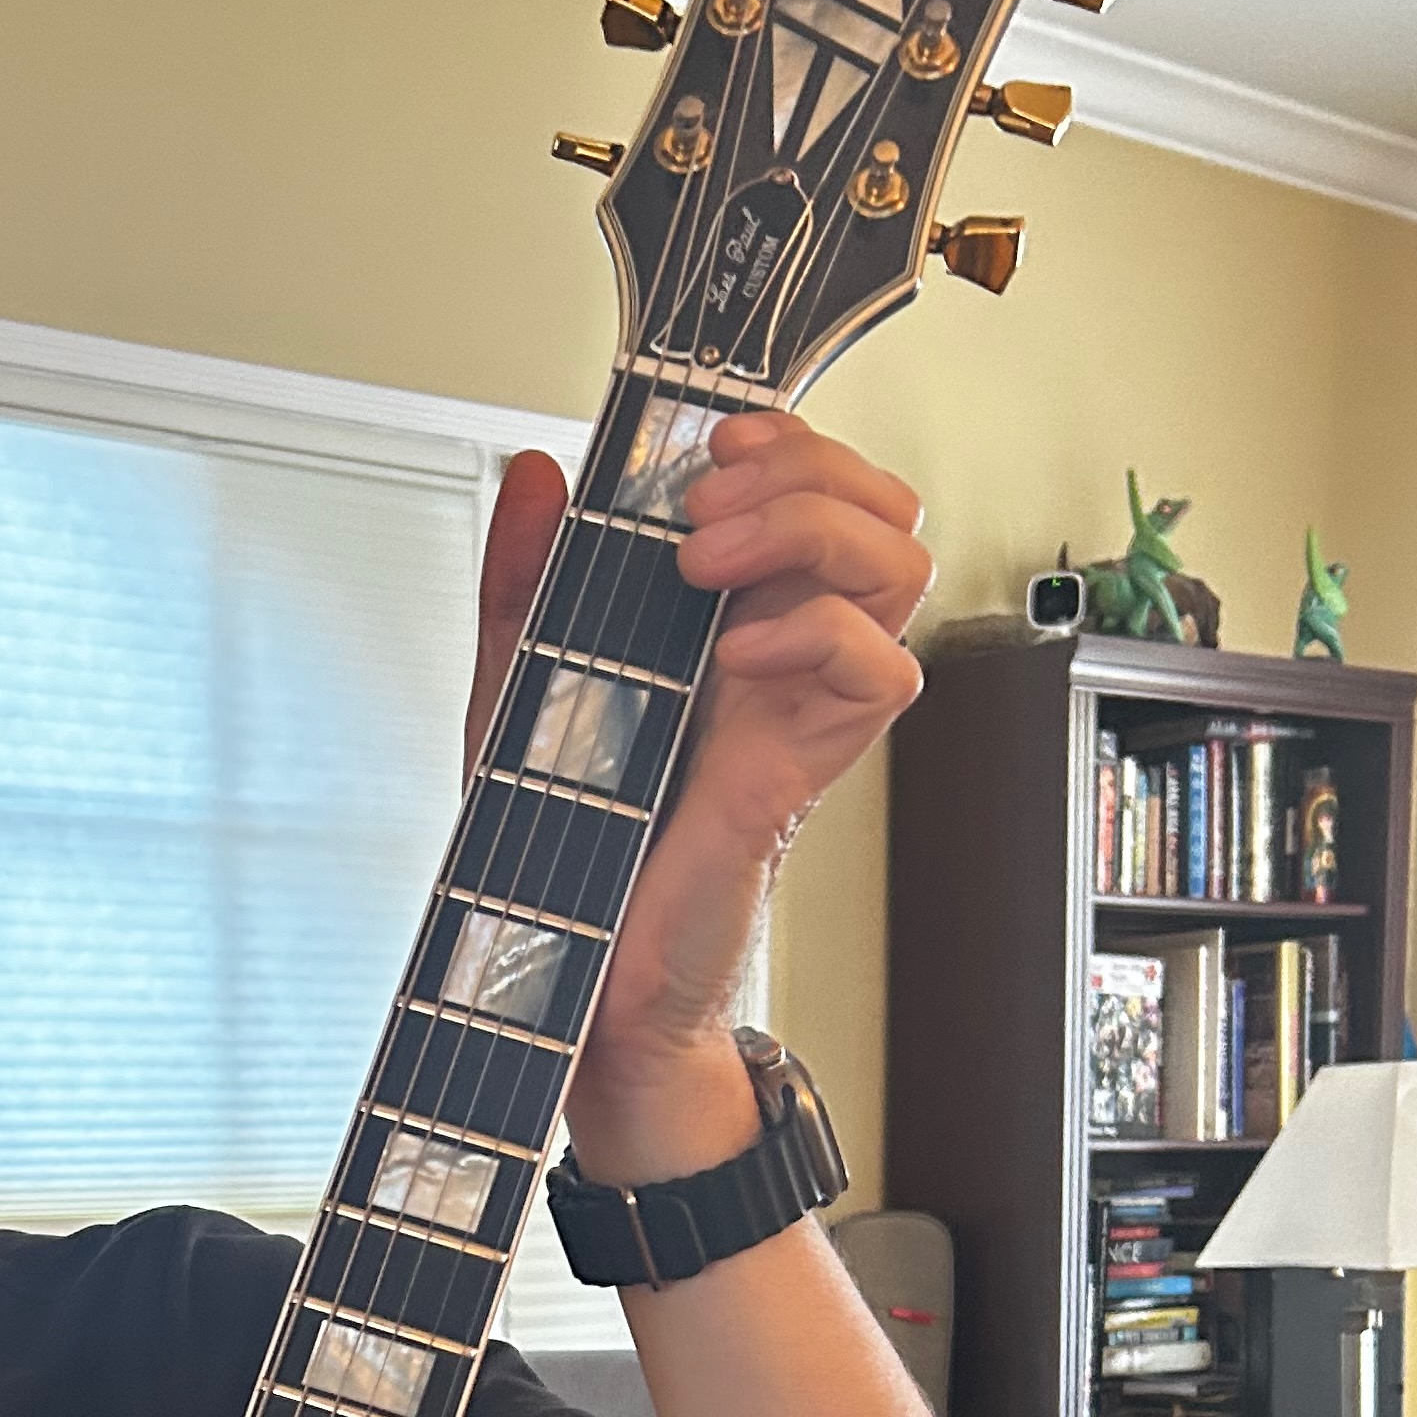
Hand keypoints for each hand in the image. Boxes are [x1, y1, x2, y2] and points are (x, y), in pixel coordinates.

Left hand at [464, 416, 931, 1182]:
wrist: (569, 977)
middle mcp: (784, 652)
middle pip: (882, 507)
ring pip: (902, 569)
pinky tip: (732, 660)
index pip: (819, 484)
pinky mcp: (803, 769)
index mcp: (728, 614)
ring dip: (812, 534)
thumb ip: (523, 581)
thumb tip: (534, 472)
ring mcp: (804, 708)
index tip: (708, 445)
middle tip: (702, 514)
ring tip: (708, 572)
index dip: (788, 439)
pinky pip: (883, 675)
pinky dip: (817, 638)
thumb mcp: (514, 689)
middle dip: (803, 471)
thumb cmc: (561, 844)